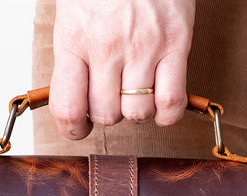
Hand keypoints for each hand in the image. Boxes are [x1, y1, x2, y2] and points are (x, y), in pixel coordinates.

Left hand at [50, 0, 194, 139]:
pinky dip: (166, 114)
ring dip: (136, 112)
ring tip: (134, 93)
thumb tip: (75, 102)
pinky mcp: (177, 43)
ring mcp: (145, 46)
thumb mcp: (72, 16)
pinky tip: (160, 106)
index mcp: (75, 39)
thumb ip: (73, 58)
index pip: (69, 107)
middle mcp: (109, 46)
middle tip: (109, 100)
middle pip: (107, 115)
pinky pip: (172, 101)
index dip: (73, 128)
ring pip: (139, 113)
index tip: (78, 128)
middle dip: (107, 114)